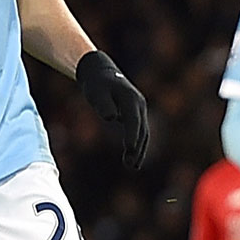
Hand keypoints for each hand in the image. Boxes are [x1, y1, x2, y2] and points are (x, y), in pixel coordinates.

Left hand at [75, 49, 148, 168]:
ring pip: (143, 133)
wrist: (101, 73)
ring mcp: (139, 110)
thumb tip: (112, 118)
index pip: (133, 120)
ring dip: (139, 150)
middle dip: (138, 148)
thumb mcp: (96, 92)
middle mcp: (139, 104)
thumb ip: (103, 104)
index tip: (130, 149)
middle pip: (142, 129)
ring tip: (132, 167)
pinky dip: (138, 145)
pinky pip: (140, 132)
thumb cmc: (97, 84)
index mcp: (130, 98)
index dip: (132, 135)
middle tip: (130, 165)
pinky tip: (132, 158)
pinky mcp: (135, 115)